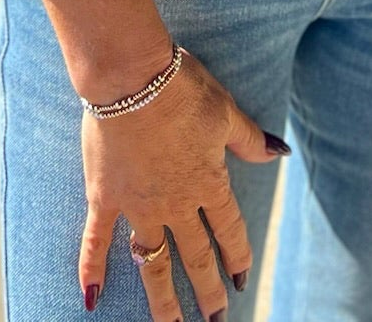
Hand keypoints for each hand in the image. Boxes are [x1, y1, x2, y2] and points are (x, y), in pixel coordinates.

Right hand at [77, 44, 288, 317]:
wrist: (132, 75)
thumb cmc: (183, 86)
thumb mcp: (226, 111)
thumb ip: (250, 140)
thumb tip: (280, 153)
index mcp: (209, 183)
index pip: (230, 231)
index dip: (238, 257)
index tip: (243, 280)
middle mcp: (176, 204)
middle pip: (196, 258)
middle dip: (208, 292)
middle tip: (216, 320)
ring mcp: (139, 205)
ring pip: (152, 263)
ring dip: (162, 299)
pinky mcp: (104, 197)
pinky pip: (97, 241)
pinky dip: (91, 270)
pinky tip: (91, 299)